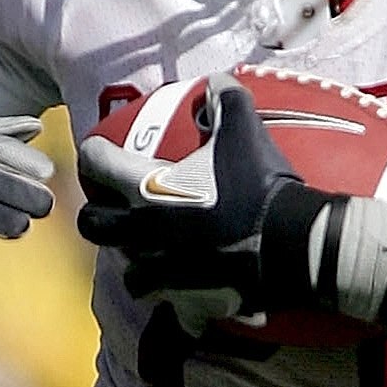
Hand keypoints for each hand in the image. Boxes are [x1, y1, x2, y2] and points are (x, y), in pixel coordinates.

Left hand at [77, 80, 305, 319]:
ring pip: (127, 272)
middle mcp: (143, 233)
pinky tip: (183, 289)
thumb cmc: (260, 186)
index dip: (93, 153)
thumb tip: (215, 82)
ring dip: (134, 260)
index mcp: (146, 188)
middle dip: (97, 215)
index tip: (99, 152)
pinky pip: (168, 304)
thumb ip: (225, 98)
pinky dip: (172, 297)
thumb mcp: (244, 130)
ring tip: (148, 253)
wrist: (292, 244)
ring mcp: (161, 271)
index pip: (96, 163)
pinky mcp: (185, 301)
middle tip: (113, 208)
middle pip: (93, 226)